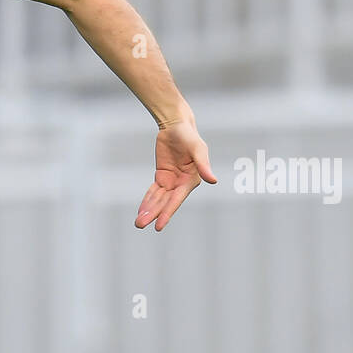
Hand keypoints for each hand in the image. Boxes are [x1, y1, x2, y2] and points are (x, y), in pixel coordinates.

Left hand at [136, 116, 215, 231]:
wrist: (176, 125)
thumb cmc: (189, 136)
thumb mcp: (197, 149)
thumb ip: (203, 165)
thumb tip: (213, 181)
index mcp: (191, 180)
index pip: (176, 200)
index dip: (167, 213)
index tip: (158, 226)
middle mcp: (181, 183)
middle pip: (165, 202)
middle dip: (153, 214)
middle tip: (139, 225)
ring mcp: (171, 181)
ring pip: (158, 199)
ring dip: (149, 210)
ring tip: (138, 222)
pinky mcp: (162, 176)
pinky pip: (153, 191)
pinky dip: (147, 200)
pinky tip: (141, 210)